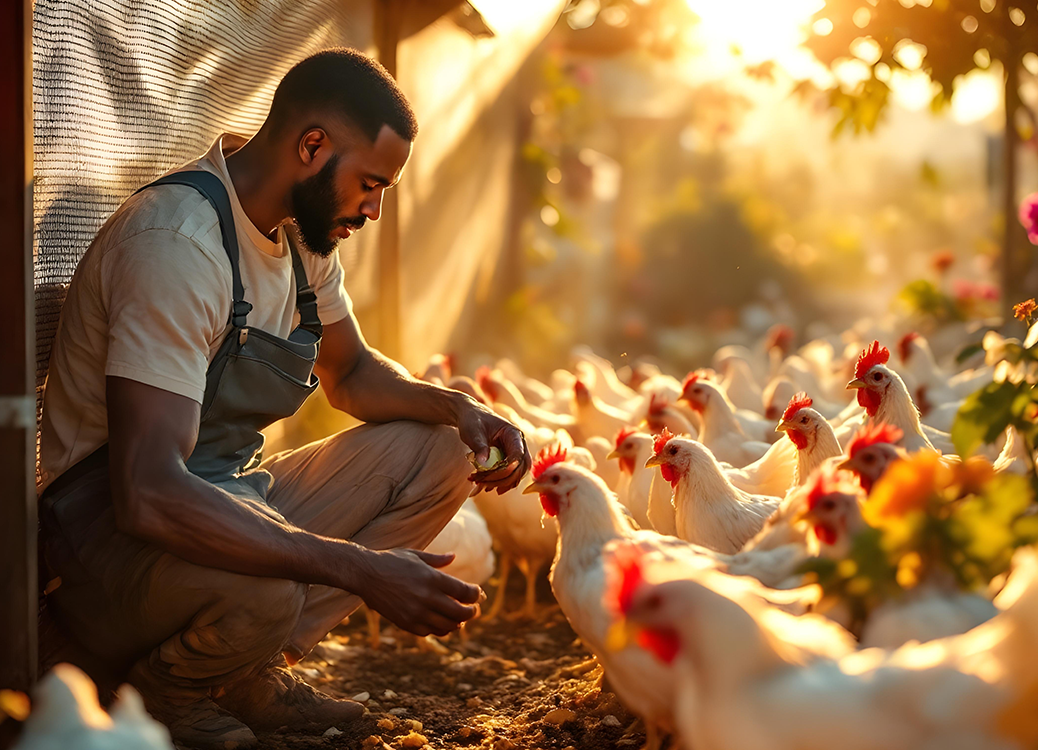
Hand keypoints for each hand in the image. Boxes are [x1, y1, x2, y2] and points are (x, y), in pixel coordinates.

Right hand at [353, 548, 482, 636]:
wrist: (365, 574)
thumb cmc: (391, 560)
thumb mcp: (416, 555)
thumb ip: (437, 559)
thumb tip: (453, 556)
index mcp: (432, 578)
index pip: (464, 592)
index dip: (475, 595)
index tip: (477, 594)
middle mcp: (426, 597)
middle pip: (460, 612)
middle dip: (471, 612)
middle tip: (473, 610)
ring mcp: (416, 612)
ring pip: (447, 626)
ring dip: (457, 623)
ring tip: (459, 619)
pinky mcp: (405, 623)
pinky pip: (429, 632)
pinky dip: (439, 629)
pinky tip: (442, 623)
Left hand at [455, 399, 531, 493]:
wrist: (470, 417)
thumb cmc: (472, 421)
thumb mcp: (473, 432)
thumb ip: (479, 446)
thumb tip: (483, 463)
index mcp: (513, 434)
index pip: (518, 455)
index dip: (508, 468)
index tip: (492, 475)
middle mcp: (518, 444)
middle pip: (521, 468)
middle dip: (504, 479)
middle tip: (484, 484)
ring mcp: (515, 453)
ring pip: (517, 474)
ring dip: (502, 483)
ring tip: (483, 486)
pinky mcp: (508, 460)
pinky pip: (510, 475)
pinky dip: (500, 482)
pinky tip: (486, 486)